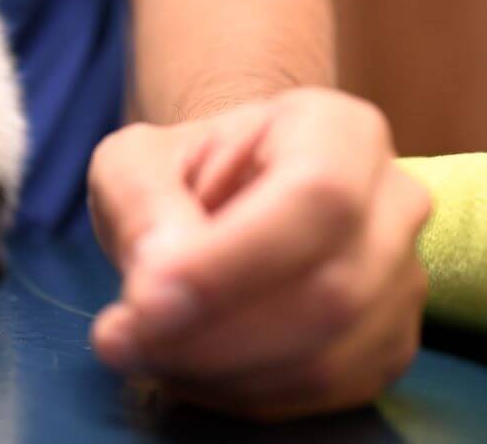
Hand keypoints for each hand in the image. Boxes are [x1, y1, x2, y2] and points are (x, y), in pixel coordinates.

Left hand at [87, 88, 430, 420]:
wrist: (220, 194)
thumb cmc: (179, 169)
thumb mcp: (133, 160)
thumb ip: (141, 202)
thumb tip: (161, 281)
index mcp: (339, 130)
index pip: (315, 198)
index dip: (232, 262)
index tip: (147, 300)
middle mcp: (392, 203)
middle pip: (330, 292)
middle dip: (213, 332)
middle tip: (122, 338)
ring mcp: (402, 281)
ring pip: (329, 357)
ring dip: (218, 371)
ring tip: (138, 350)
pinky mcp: (387, 346)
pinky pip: (325, 393)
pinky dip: (241, 394)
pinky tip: (181, 369)